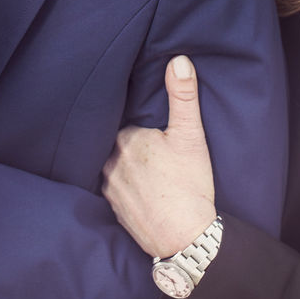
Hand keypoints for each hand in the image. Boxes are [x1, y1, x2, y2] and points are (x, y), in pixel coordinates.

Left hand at [102, 56, 216, 257]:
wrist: (186, 239)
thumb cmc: (189, 185)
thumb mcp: (190, 135)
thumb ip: (183, 96)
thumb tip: (179, 59)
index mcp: (126, 138)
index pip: (124, 120)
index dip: (135, 121)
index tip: (144, 122)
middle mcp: (110, 161)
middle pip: (115, 142)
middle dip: (126, 141)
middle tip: (145, 144)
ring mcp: (109, 188)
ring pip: (110, 165)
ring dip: (121, 163)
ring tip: (138, 164)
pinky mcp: (113, 211)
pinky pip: (112, 189)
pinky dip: (121, 186)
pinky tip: (135, 188)